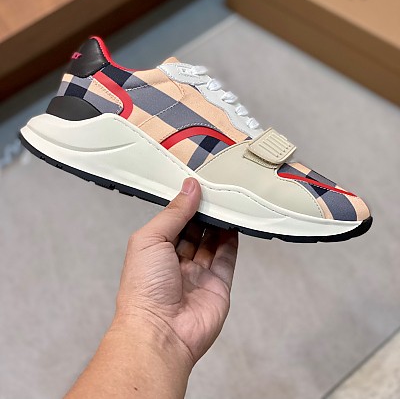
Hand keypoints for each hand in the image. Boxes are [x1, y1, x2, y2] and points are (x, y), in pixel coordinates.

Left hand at [114, 178, 237, 367]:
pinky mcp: (218, 285)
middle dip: (204, 211)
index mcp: (154, 251)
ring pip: (212, 242)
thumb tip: (190, 188)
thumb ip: (174, 213)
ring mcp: (198, 274)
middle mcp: (176, 263)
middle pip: (195, 230)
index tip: (197, 185)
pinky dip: (232, 240)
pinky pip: (227, 258)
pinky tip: (235, 223)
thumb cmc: (144, 290)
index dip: (184, 203)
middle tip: (215, 190)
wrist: (160, 332)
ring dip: (219, 223)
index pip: (173, 221)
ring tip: (228, 201)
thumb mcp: (151, 239)